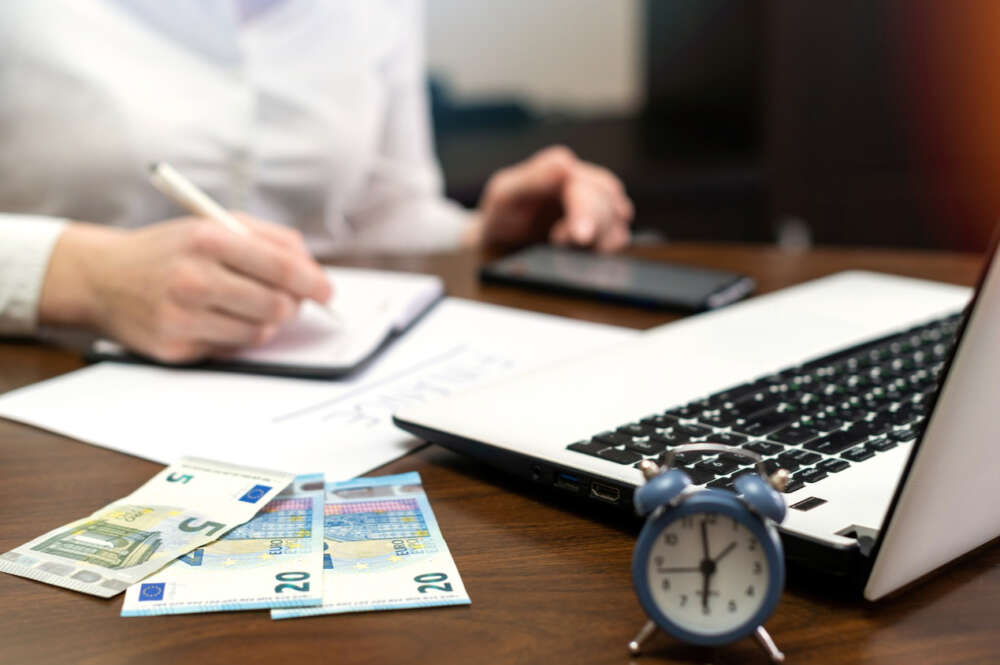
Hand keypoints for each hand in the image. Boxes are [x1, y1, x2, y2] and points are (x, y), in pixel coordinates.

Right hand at [39, 215, 331, 362]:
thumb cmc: (171, 250)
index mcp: (207, 238)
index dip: (312, 282)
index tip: (327, 292)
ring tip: (247, 305)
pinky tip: (218, 319)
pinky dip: (237, 336)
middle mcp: (193, 277)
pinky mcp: (174, 347)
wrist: (103, 277)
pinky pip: (232, 349)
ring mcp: (182, 316)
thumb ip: (269, 240)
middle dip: (292, 305)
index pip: (281, 266)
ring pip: (259, 332)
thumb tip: (313, 272)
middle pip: (276, 305)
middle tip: (290, 301)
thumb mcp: (213, 225)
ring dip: (265, 322)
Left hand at [473, 145, 632, 251]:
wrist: (498, 240)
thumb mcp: (504, 193)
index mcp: (560, 168)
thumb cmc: (500, 214)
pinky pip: (619, 235)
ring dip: (602, 240)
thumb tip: (565, 165)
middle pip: (610, 201)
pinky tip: (586, 253)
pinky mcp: (599, 228)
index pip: (587, 186)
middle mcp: (582, 182)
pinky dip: (607, 247)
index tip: (581, 237)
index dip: (588, 212)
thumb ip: (532, 178)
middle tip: (560, 243)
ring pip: (619, 220)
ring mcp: (594, 205)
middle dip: (593, 227)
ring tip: (569, 248)